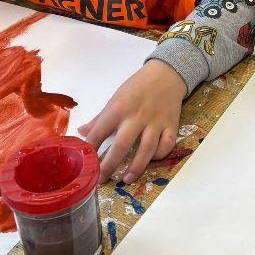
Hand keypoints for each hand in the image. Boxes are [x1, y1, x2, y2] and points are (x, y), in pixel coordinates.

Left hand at [78, 59, 186, 183]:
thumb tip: (82, 132)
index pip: (100, 131)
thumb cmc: (137, 86)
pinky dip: (159, 155)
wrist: (166, 74)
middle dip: (110, 165)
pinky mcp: (171, 125)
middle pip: (122, 145)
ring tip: (126, 179)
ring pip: (146, 149)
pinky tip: (151, 160)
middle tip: (102, 179)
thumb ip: (100, 118)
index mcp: (119, 108)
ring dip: (135, 167)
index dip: (90, 148)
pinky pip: (166, 145)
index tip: (84, 163)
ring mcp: (156, 122)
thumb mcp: (116, 98)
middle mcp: (137, 116)